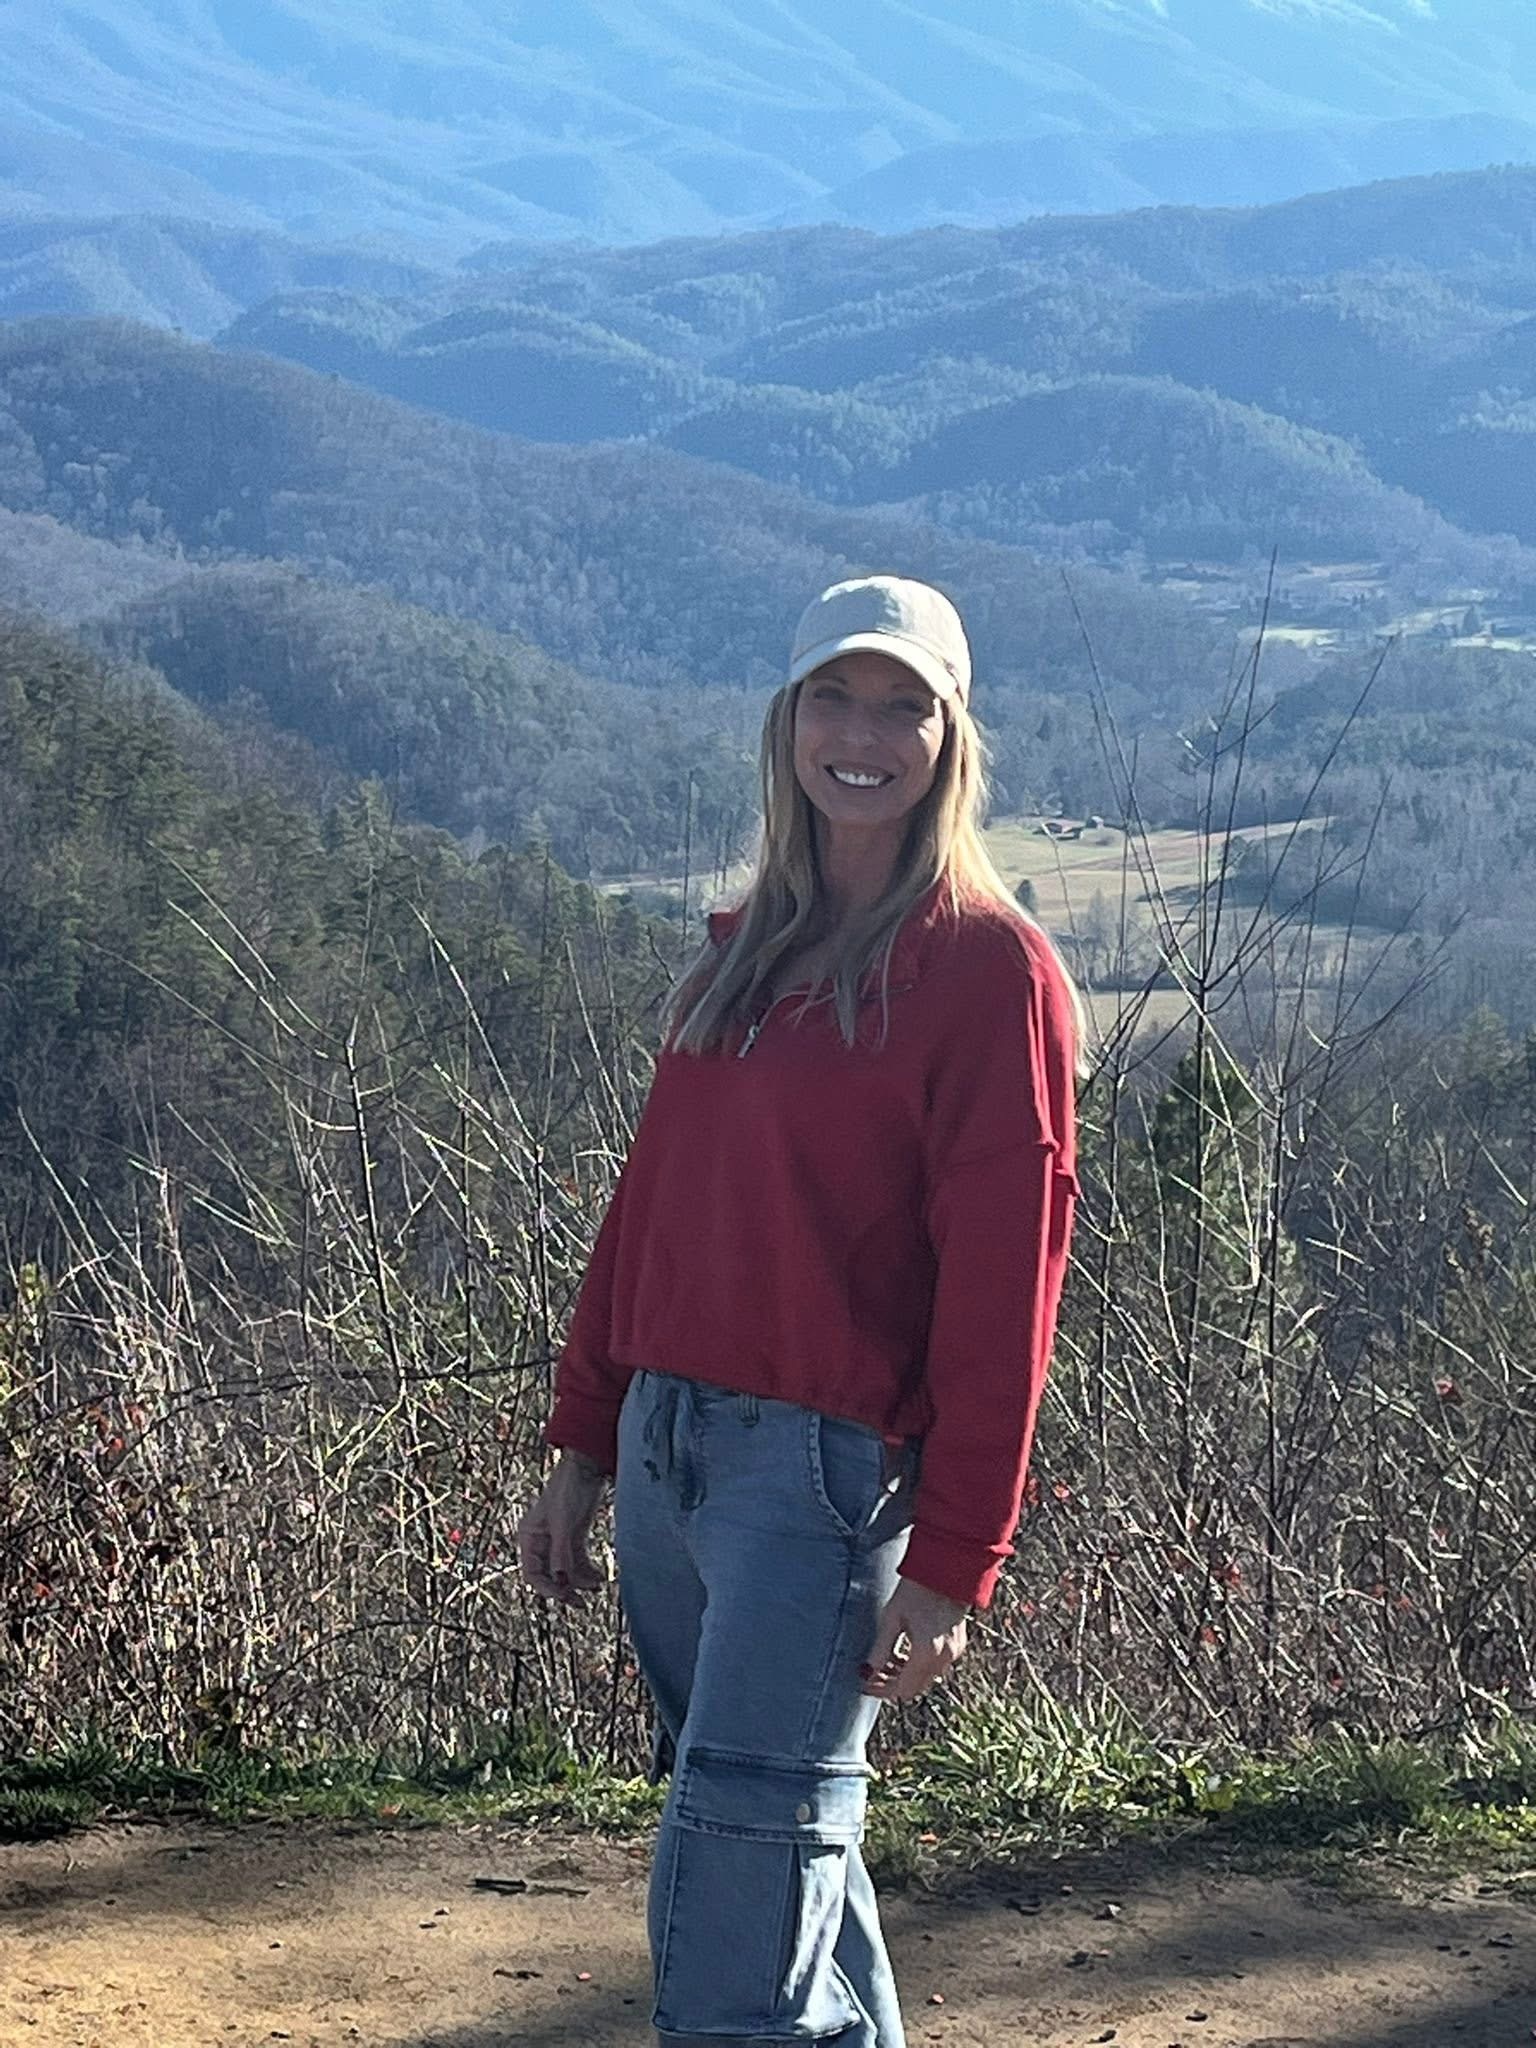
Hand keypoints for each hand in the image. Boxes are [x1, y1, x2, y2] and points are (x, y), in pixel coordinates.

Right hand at [514, 1451, 609, 1603]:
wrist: (588, 1467)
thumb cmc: (568, 1487)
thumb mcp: (564, 1521)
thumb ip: (561, 1552)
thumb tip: (561, 1581)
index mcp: (530, 1536)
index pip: (532, 1573)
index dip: (547, 1588)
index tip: (564, 1596)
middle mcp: (541, 1541)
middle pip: (550, 1575)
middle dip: (564, 1589)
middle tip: (580, 1604)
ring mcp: (559, 1540)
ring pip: (566, 1571)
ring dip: (579, 1582)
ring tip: (596, 1588)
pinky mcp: (575, 1537)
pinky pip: (578, 1562)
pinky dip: (588, 1571)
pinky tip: (599, 1578)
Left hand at [860, 1577, 968, 1701]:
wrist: (946, 1571)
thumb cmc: (916, 1589)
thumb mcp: (892, 1618)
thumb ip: (880, 1649)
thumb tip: (867, 1672)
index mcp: (926, 1653)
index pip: (902, 1688)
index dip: (882, 1690)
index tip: (866, 1684)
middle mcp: (943, 1658)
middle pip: (914, 1687)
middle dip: (892, 1684)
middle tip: (872, 1675)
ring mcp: (954, 1652)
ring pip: (925, 1678)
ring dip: (905, 1675)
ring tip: (885, 1661)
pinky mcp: (957, 1645)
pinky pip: (935, 1666)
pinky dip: (918, 1665)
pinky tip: (904, 1652)